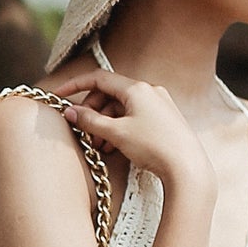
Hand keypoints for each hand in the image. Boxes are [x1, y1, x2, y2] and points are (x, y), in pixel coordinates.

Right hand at [42, 67, 214, 188]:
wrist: (187, 168)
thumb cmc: (154, 147)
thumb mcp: (116, 133)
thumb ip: (90, 120)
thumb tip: (70, 112)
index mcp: (137, 88)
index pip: (99, 78)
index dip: (76, 85)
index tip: (60, 95)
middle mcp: (149, 91)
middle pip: (109, 94)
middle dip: (92, 111)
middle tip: (82, 129)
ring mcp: (158, 105)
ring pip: (121, 108)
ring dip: (105, 123)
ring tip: (98, 145)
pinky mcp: (164, 119)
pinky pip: (134, 117)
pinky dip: (120, 128)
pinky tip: (113, 147)